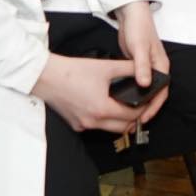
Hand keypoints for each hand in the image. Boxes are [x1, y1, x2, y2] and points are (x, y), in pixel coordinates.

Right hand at [31, 53, 150, 133]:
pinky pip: (96, 127)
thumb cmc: (74, 71)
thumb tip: (146, 70)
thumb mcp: (107, 66)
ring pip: (109, 129)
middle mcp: (93, 122)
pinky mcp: (75, 124)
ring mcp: (83, 125)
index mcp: (103, 109)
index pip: (132, 116)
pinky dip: (105, 120)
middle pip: (122, 128)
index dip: (143, 108)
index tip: (147, 100)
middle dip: (133, 118)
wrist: (47, 76)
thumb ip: (130, 69)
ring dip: (119, 121)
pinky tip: (106, 106)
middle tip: (139, 104)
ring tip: (125, 104)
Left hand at [114, 1, 170, 125]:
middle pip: (155, 94)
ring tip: (129, 116)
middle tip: (134, 122)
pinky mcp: (137, 67)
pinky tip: (123, 100)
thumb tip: (145, 84)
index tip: (144, 118)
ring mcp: (147, 68)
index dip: (154, 106)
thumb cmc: (139, 28)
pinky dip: (133, 94)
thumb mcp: (139, 48)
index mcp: (162, 65)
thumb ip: (142, 66)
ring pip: (146, 90)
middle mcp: (156, 68)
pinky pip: (138, 85)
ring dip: (140, 103)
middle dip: (147, 109)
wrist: (132, 14)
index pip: (162, 91)